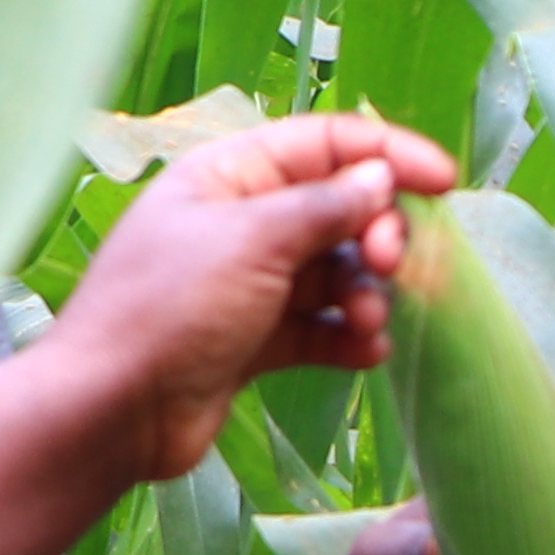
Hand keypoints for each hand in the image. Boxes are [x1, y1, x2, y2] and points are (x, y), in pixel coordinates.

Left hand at [34, 115, 456, 478]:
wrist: (110, 411)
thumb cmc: (169, 308)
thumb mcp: (252, 240)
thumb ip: (324, 206)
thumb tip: (378, 178)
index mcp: (228, 175)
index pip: (324, 144)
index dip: (387, 154)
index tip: (445, 182)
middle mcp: (241, 223)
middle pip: (338, 209)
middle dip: (377, 234)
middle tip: (392, 265)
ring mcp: (247, 285)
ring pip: (333, 273)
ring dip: (365, 294)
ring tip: (371, 325)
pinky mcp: (253, 342)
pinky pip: (318, 328)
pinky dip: (348, 338)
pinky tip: (367, 354)